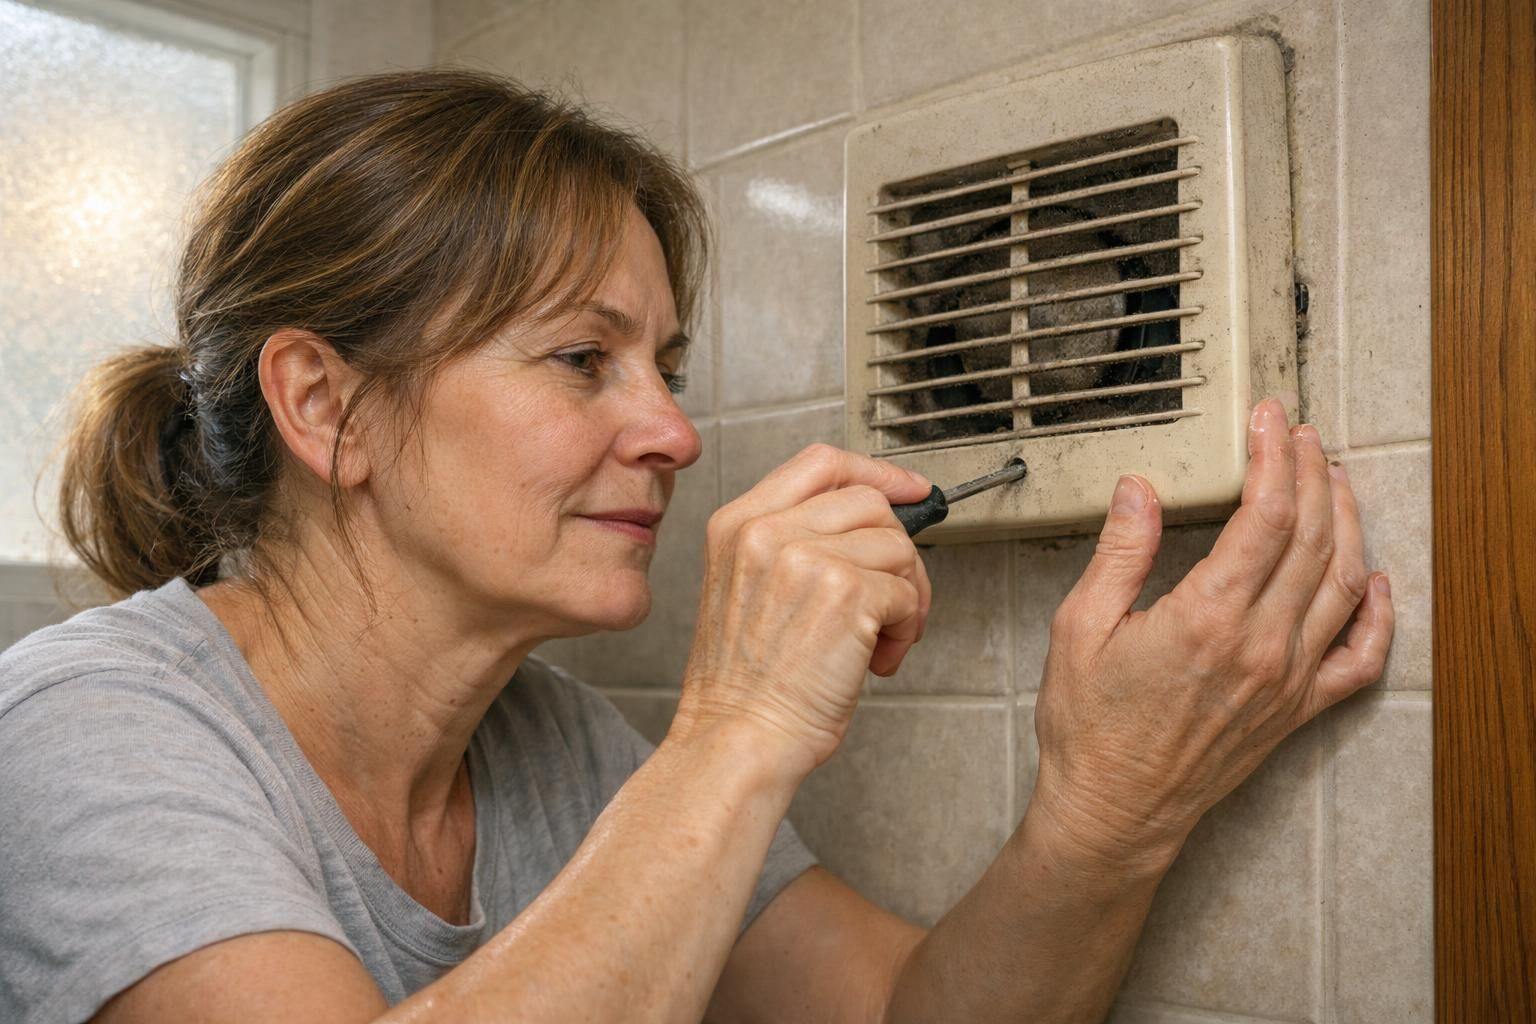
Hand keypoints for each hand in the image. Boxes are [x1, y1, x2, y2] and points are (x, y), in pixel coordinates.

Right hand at [674, 445, 932, 775]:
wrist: (736, 738)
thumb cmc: (745, 686)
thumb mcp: (745, 589)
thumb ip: (794, 544)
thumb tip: (873, 525)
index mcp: (738, 524)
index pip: (822, 464)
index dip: (876, 473)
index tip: (909, 489)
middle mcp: (767, 531)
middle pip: (870, 505)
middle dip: (897, 554)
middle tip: (891, 605)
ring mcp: (806, 557)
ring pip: (897, 547)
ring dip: (906, 597)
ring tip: (878, 641)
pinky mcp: (846, 593)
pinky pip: (908, 592)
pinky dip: (907, 630)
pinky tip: (876, 660)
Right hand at [1030, 398, 1394, 870]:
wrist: (1114, 811)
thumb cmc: (1089, 728)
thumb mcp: (1078, 628)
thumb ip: (1119, 553)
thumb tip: (1141, 490)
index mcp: (1207, 618)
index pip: (1266, 516)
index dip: (1274, 457)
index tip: (1268, 419)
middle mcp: (1261, 646)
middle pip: (1313, 537)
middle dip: (1311, 473)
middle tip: (1299, 434)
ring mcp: (1287, 680)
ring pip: (1342, 582)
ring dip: (1346, 521)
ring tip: (1333, 479)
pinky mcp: (1296, 710)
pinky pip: (1358, 659)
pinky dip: (1376, 615)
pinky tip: (1371, 580)